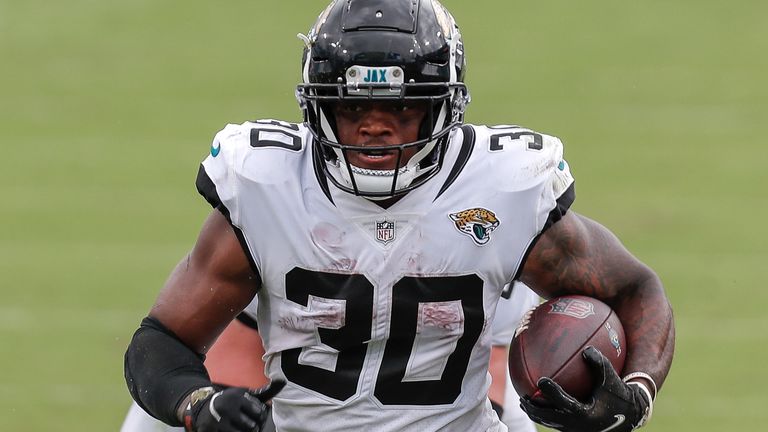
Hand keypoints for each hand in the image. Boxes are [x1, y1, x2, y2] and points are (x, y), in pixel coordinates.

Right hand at [186, 380, 284, 431]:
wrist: (204, 407)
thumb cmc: (231, 400)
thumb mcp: (245, 393)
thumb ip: (264, 392)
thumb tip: (282, 381)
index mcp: (238, 397)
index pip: (260, 412)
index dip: (260, 415)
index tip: (255, 412)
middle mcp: (227, 408)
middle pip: (252, 427)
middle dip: (254, 426)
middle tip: (249, 422)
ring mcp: (219, 422)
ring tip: (242, 426)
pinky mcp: (212, 431)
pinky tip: (233, 428)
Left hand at [520, 347, 650, 431]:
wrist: (629, 415)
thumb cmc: (618, 393)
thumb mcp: (611, 378)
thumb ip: (599, 363)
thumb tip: (586, 349)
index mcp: (586, 413)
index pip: (565, 402)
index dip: (552, 392)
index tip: (541, 379)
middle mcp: (578, 424)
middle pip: (550, 417)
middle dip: (535, 408)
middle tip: (523, 397)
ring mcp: (575, 428)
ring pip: (550, 422)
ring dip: (536, 413)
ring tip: (524, 402)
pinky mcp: (574, 429)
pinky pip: (555, 422)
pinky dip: (544, 414)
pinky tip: (537, 402)